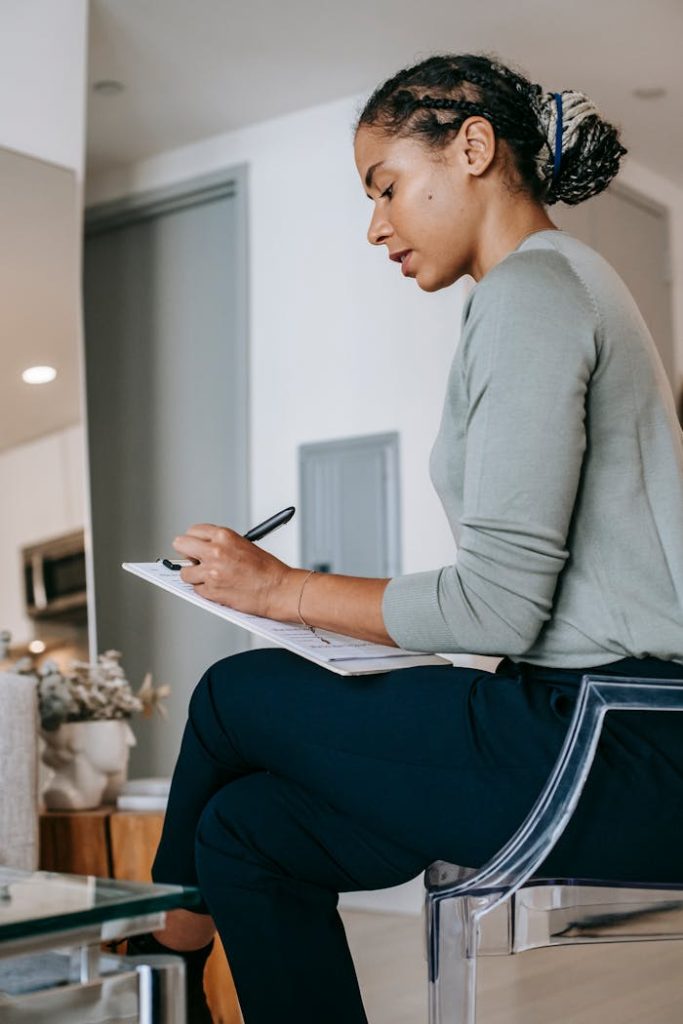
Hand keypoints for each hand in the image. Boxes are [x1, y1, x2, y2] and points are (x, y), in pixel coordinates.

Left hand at [173, 523, 293, 618]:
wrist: (278, 589)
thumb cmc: (267, 570)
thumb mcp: (243, 544)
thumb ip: (220, 544)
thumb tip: (201, 548)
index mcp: (223, 536)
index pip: (193, 531)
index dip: (194, 540)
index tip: (196, 546)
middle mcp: (215, 551)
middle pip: (181, 545)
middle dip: (186, 553)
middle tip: (194, 559)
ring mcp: (211, 572)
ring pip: (185, 572)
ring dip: (195, 576)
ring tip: (211, 577)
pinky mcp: (211, 591)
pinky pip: (196, 590)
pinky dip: (205, 590)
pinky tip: (219, 587)